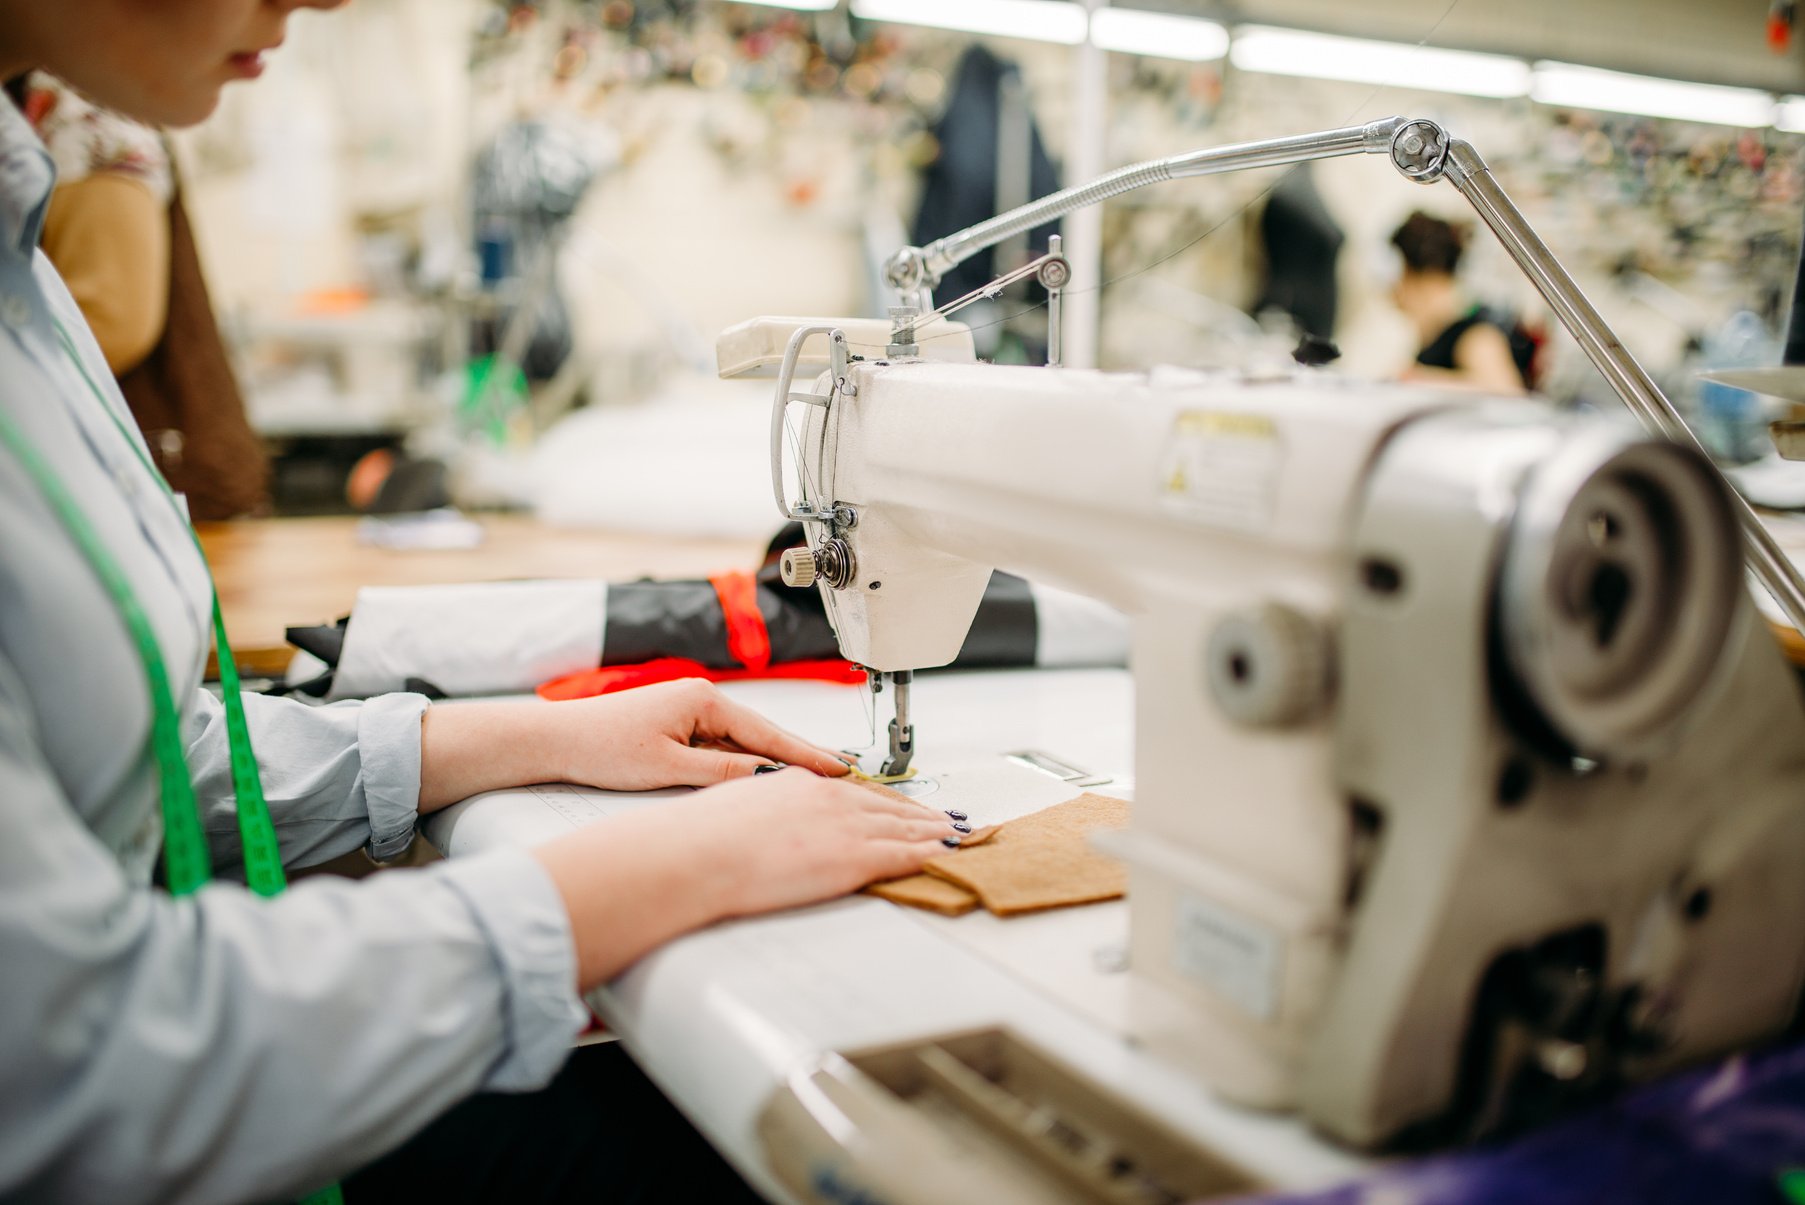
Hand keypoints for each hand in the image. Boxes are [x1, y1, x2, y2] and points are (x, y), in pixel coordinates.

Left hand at [417, 679, 850, 809]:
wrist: (559, 740)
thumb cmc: (604, 747)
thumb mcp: (668, 767)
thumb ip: (721, 771)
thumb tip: (766, 775)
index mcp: (705, 700)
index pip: (768, 733)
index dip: (806, 755)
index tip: (840, 769)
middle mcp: (704, 699)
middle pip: (764, 735)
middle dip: (800, 757)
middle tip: (843, 775)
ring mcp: (694, 712)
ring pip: (745, 743)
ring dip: (774, 763)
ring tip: (814, 783)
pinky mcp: (682, 727)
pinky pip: (725, 747)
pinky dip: (746, 764)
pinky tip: (765, 780)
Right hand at [534, 769, 960, 987]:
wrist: (696, 854)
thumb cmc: (702, 838)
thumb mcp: (739, 808)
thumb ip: (767, 813)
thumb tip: (772, 826)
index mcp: (800, 782)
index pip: (855, 791)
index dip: (885, 800)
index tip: (902, 805)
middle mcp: (829, 798)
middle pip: (889, 805)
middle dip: (922, 813)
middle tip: (948, 818)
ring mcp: (844, 827)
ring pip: (906, 827)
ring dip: (935, 832)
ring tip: (958, 836)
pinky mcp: (852, 859)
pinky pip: (905, 856)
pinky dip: (931, 855)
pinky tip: (947, 857)